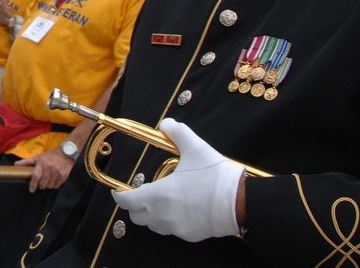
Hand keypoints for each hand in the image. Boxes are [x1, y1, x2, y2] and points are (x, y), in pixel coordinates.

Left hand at [15, 148, 73, 192]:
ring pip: (49, 186)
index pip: (36, 176)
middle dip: (41, 185)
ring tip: (48, 180)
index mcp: (42, 163)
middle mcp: (49, 168)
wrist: (65, 154)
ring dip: (48, 185)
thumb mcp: (37, 157)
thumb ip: (26, 162)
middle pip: (43, 183)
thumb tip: (15, 164)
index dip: (33, 184)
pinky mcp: (63, 176)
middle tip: (41, 182)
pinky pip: (56, 186)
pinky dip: (54, 185)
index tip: (31, 190)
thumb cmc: (49, 156)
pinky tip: (54, 180)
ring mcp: (57, 172)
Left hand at [112, 118, 243, 241]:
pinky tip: (179, 209)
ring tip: (160, 200)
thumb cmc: (215, 176)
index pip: (127, 202)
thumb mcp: (195, 147)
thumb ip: (177, 132)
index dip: (119, 196)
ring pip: (153, 225)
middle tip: (139, 193)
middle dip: (134, 205)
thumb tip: (166, 124)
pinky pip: (172, 230)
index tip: (118, 191)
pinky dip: (169, 221)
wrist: (241, 202)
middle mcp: (164, 215)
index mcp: (159, 195)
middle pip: (137, 216)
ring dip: (151, 215)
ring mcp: (177, 228)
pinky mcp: (191, 236)